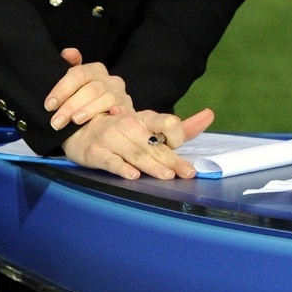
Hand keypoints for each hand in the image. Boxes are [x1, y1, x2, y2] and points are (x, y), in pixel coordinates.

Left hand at [44, 47, 131, 131]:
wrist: (94, 129)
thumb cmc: (80, 106)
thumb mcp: (70, 89)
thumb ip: (69, 68)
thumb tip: (69, 52)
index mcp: (95, 71)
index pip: (78, 74)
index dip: (62, 89)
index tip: (49, 105)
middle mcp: (110, 80)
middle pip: (90, 88)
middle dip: (70, 105)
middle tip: (56, 121)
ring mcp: (121, 94)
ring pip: (106, 98)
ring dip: (89, 110)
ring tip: (75, 121)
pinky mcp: (128, 110)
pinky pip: (124, 108)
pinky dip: (118, 111)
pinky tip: (109, 115)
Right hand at [61, 107, 213, 180]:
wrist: (81, 130)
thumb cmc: (123, 132)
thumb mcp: (150, 125)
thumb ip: (180, 127)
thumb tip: (210, 115)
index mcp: (145, 119)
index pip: (165, 123)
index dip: (175, 134)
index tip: (180, 146)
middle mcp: (129, 126)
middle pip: (154, 145)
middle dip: (172, 160)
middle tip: (187, 173)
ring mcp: (111, 139)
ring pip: (135, 154)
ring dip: (151, 165)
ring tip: (167, 176)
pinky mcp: (96, 153)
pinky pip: (111, 162)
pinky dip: (122, 168)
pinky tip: (132, 175)